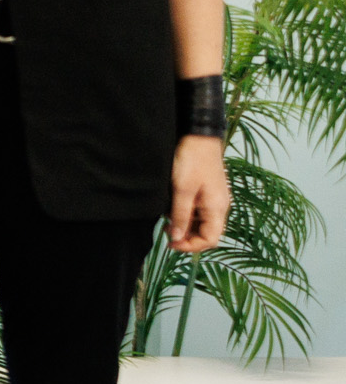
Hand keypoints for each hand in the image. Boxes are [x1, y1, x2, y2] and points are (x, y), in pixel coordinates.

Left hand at [167, 135, 228, 252]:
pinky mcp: (206, 193)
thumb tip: (176, 238)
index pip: (210, 240)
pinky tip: (171, 208)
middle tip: (165, 232)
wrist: (198, 137)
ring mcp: (213, 200)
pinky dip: (185, 214)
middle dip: (186, 237)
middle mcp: (219, 207)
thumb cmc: (192, 160)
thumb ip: (180, 215)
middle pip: (206, 233)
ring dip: (184, 225)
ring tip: (166, 220)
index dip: (191, 246)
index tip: (171, 243)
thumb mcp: (182, 190)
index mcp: (218, 208)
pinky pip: (197, 211)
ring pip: (200, 223)